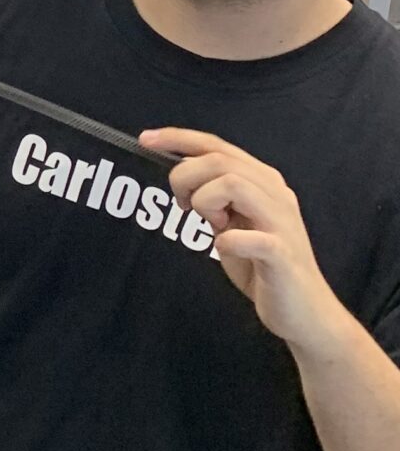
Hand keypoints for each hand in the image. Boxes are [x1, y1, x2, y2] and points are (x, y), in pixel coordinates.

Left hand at [141, 129, 354, 358]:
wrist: (304, 312)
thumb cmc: (262, 266)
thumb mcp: (232, 224)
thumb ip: (214, 198)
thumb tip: (181, 175)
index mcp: (263, 182)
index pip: (218, 146)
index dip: (179, 138)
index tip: (146, 140)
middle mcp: (276, 194)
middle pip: (219, 159)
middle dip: (186, 177)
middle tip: (183, 206)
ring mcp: (282, 223)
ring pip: (234, 184)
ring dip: (206, 202)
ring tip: (211, 224)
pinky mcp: (283, 255)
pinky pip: (252, 237)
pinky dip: (228, 240)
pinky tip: (225, 248)